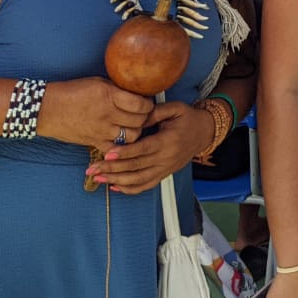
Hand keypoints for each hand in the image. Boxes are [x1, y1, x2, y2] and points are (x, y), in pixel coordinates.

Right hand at [36, 77, 153, 151]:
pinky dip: (122, 145)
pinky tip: (120, 137)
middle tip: (142, 113)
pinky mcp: (94, 142)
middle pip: (139, 120)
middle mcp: (107, 114)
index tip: (146, 102)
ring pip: (132, 136)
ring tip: (132, 125)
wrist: (47, 109)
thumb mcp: (98, 82)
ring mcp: (101, 130)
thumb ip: (118, 89)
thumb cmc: (72, 92)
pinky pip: (116, 148)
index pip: (141, 104)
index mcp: (110, 96)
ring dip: (136, 131)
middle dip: (145, 117)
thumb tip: (138, 92)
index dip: (148, 104)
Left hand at [86, 101, 212, 194]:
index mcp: (168, 141)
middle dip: (112, 169)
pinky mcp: (165, 174)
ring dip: (116, 181)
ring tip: (98, 179)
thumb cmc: (188, 118)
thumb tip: (135, 118)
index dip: (124, 153)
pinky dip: (130, 189)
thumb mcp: (174, 108)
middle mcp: (166, 158)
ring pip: (139, 180)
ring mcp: (165, 168)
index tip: (107, 154)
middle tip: (92, 169)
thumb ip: (154, 112)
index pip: (143, 149)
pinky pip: (146, 185)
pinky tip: (115, 187)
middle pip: (136, 167)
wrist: (205, 132)